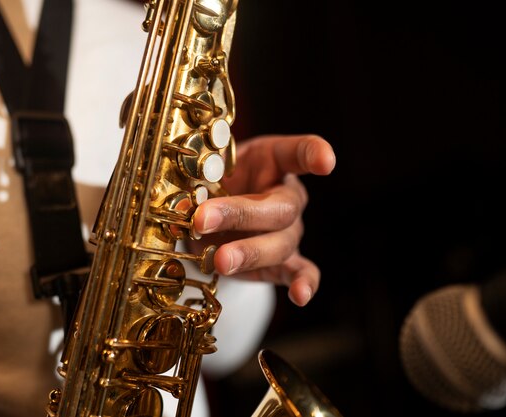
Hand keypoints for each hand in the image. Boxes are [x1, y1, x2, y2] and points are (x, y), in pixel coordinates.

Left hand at [193, 134, 335, 305]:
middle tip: (203, 219)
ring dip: (249, 252)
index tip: (325, 162)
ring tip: (220, 260)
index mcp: (272, 161)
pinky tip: (300, 295)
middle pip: (280, 207)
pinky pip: (300, 272)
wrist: (210, 219)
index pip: (298, 153)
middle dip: (240, 214)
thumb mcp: (201, 173)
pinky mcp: (283, 262)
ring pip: (281, 242)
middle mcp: (288, 195)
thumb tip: (181, 203)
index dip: (312, 154)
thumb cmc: (211, 184)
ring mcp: (289, 231)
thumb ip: (195, 181)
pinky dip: (303, 284)